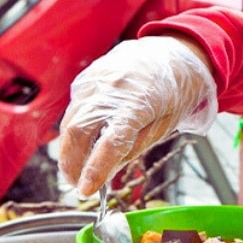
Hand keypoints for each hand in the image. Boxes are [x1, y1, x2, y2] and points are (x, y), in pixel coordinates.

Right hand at [58, 35, 217, 195]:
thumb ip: (134, 148)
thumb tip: (105, 171)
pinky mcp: (89, 76)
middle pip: (79, 131)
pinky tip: (80, 141)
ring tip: (74, 168)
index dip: (94, 170)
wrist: (174, 52)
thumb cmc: (176, 90)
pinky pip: (74, 106)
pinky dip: (72, 128)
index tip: (86, 191)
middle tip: (76, 184)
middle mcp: (113, 88)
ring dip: (67, 149)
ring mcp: (98, 79)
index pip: (110, 142)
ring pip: (70, 120)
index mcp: (139, 102)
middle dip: (71, 163)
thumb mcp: (166, 125)